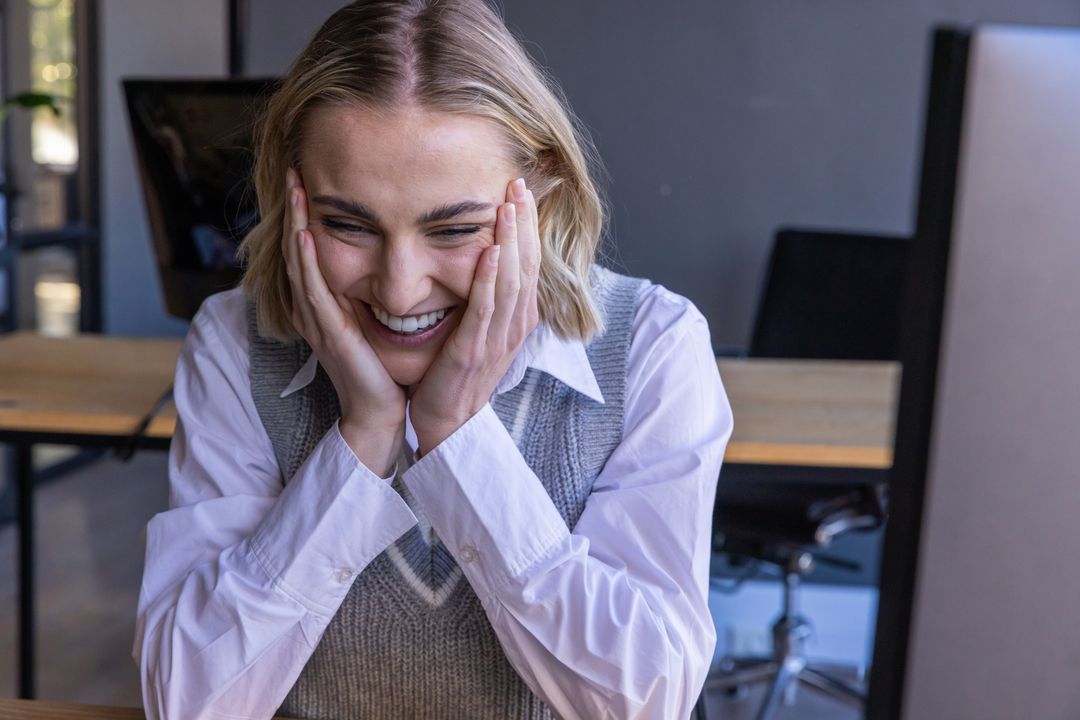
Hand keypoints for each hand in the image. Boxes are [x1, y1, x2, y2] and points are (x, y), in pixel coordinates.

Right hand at [283, 169, 405, 474]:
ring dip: (295, 226)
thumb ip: (374, 291)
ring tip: (295, 190)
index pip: (309, 250)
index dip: (304, 215)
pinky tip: (306, 237)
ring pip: (300, 264)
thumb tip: (392, 259)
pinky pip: (314, 292)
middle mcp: (314, 309)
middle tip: (294, 170)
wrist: (380, 412)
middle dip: (294, 211)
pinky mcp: (330, 335)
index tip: (309, 180)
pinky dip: (308, 263)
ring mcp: (318, 322)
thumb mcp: (375, 320)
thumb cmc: (383, 369)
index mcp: (325, 304)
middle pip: (297, 250)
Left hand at [409, 177, 539, 453]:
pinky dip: (490, 279)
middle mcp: (513, 327)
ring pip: (511, 282)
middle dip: (524, 223)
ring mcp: (496, 340)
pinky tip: (490, 251)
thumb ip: (486, 301)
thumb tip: (485, 262)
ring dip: (512, 240)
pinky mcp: (474, 352)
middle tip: (518, 183)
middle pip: (526, 265)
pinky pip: (485, 309)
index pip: (528, 264)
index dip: (528, 227)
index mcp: (516, 320)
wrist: (448, 425)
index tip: (521, 192)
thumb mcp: (479, 333)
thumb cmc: (456, 377)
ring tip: (508, 205)